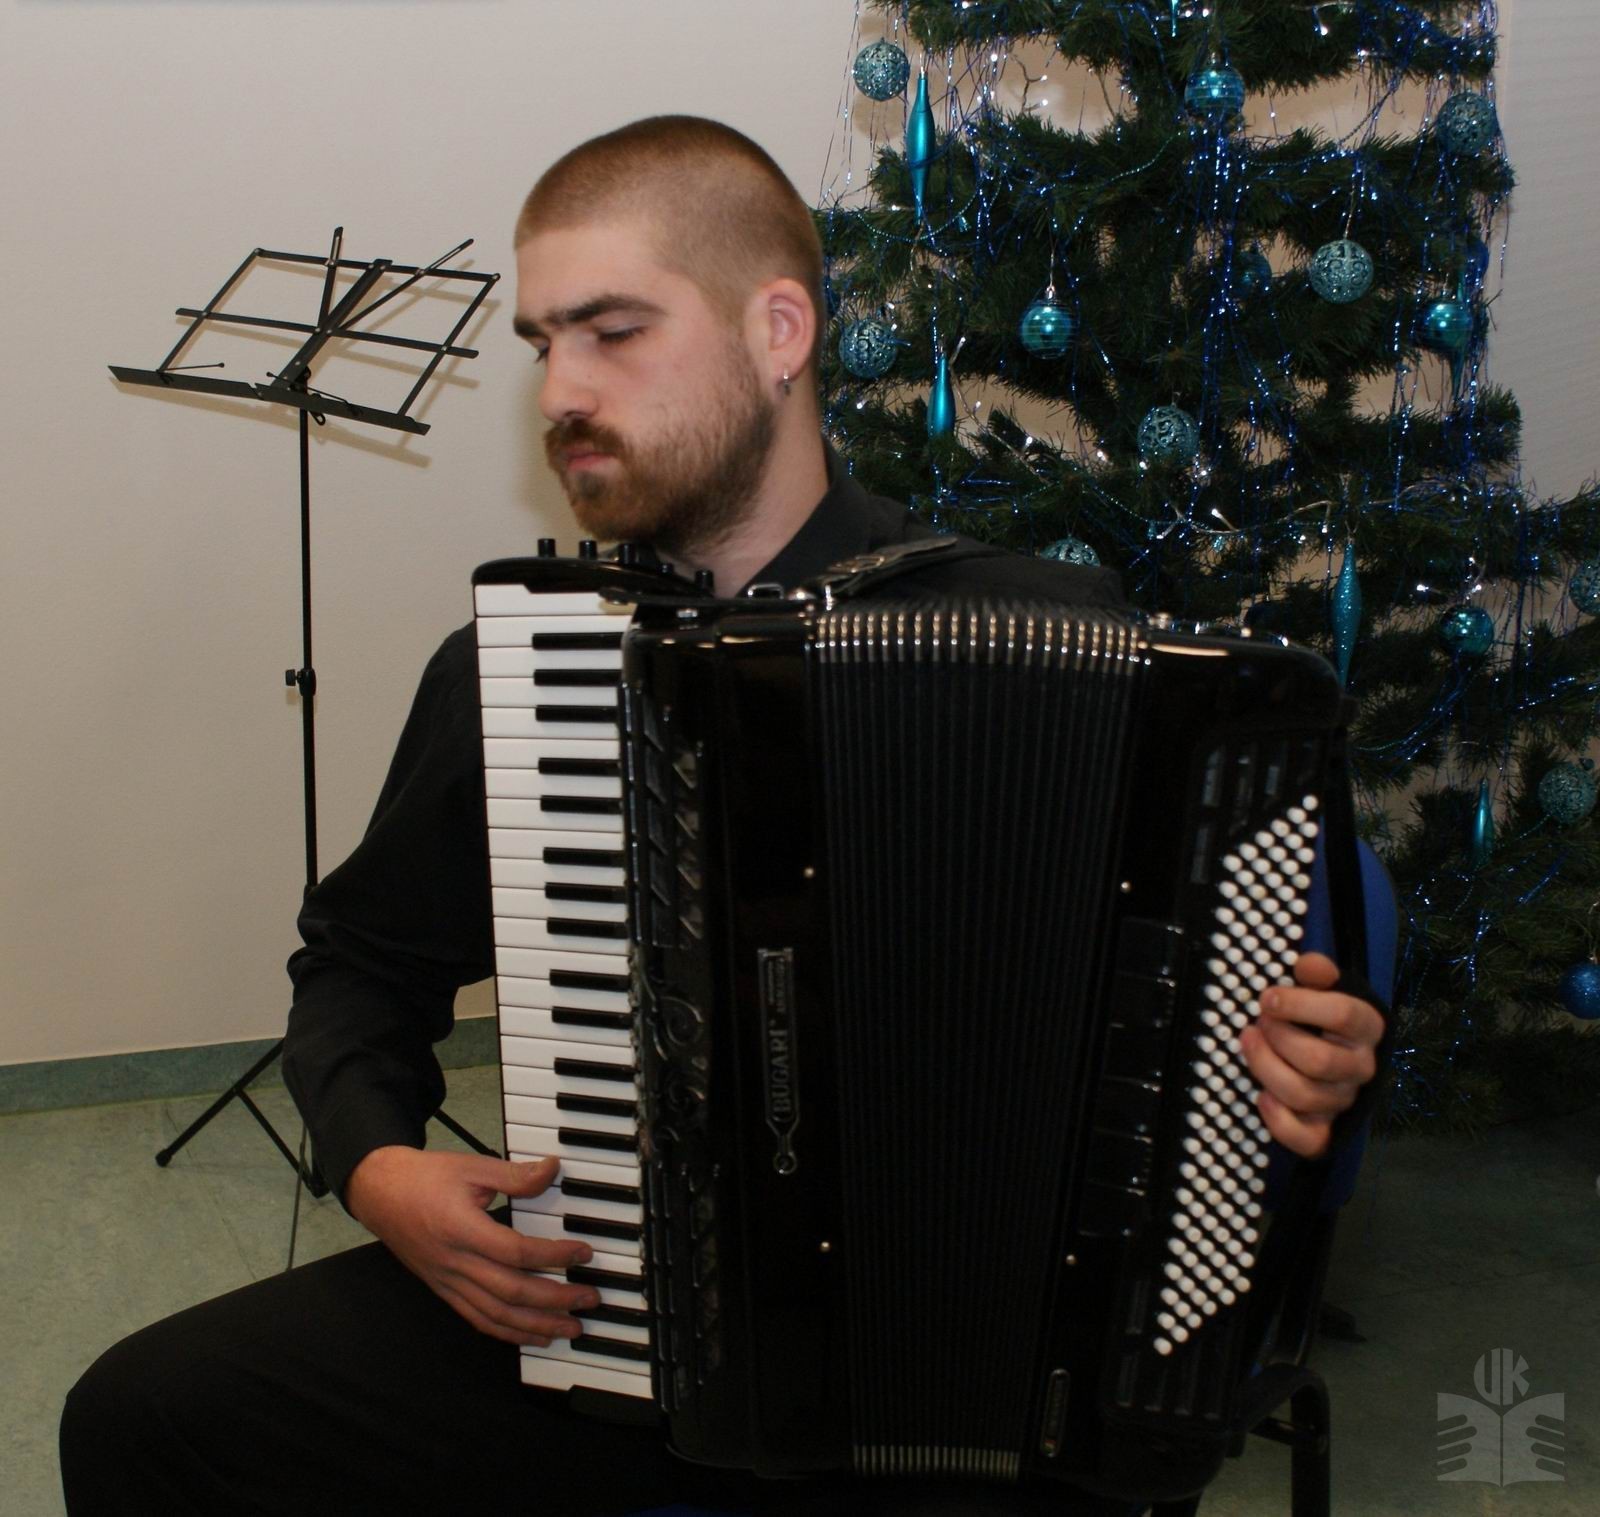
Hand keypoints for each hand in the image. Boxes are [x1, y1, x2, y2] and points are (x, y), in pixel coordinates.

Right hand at [345, 1147, 599, 1345]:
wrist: (379, 1193)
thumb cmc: (425, 1177)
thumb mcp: (472, 1166)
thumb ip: (514, 1175)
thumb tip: (553, 1170)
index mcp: (462, 1230)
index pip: (515, 1252)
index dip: (553, 1255)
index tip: (583, 1253)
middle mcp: (455, 1263)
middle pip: (510, 1292)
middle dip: (555, 1299)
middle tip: (589, 1298)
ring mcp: (447, 1282)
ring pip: (495, 1314)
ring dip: (536, 1326)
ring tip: (569, 1328)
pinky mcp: (443, 1291)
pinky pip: (477, 1319)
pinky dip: (507, 1331)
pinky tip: (532, 1335)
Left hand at [1240, 952, 1383, 1159]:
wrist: (1326, 1056)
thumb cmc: (1318, 1019)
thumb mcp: (1321, 990)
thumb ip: (1317, 974)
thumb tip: (1308, 962)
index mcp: (1366, 1028)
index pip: (1344, 1015)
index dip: (1300, 1005)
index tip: (1268, 998)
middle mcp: (1361, 1067)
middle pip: (1319, 1060)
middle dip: (1278, 1039)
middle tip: (1257, 1023)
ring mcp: (1343, 1101)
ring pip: (1304, 1094)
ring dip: (1266, 1068)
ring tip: (1248, 1043)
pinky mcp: (1325, 1132)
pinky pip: (1307, 1138)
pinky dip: (1278, 1120)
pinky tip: (1261, 1096)